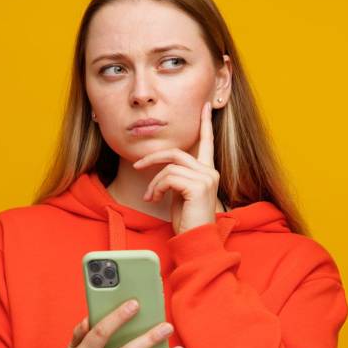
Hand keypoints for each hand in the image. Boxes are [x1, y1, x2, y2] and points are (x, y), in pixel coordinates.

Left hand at [133, 101, 219, 234]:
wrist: (196, 240)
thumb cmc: (188, 220)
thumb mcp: (180, 194)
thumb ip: (177, 177)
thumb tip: (162, 170)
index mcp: (208, 171)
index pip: (207, 143)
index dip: (205, 124)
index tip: (205, 107)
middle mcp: (210, 171)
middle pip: (175, 153)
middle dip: (152, 158)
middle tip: (136, 166)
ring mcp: (206, 178)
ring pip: (169, 166)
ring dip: (154, 182)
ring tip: (150, 196)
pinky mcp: (198, 186)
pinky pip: (168, 177)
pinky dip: (156, 188)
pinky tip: (155, 200)